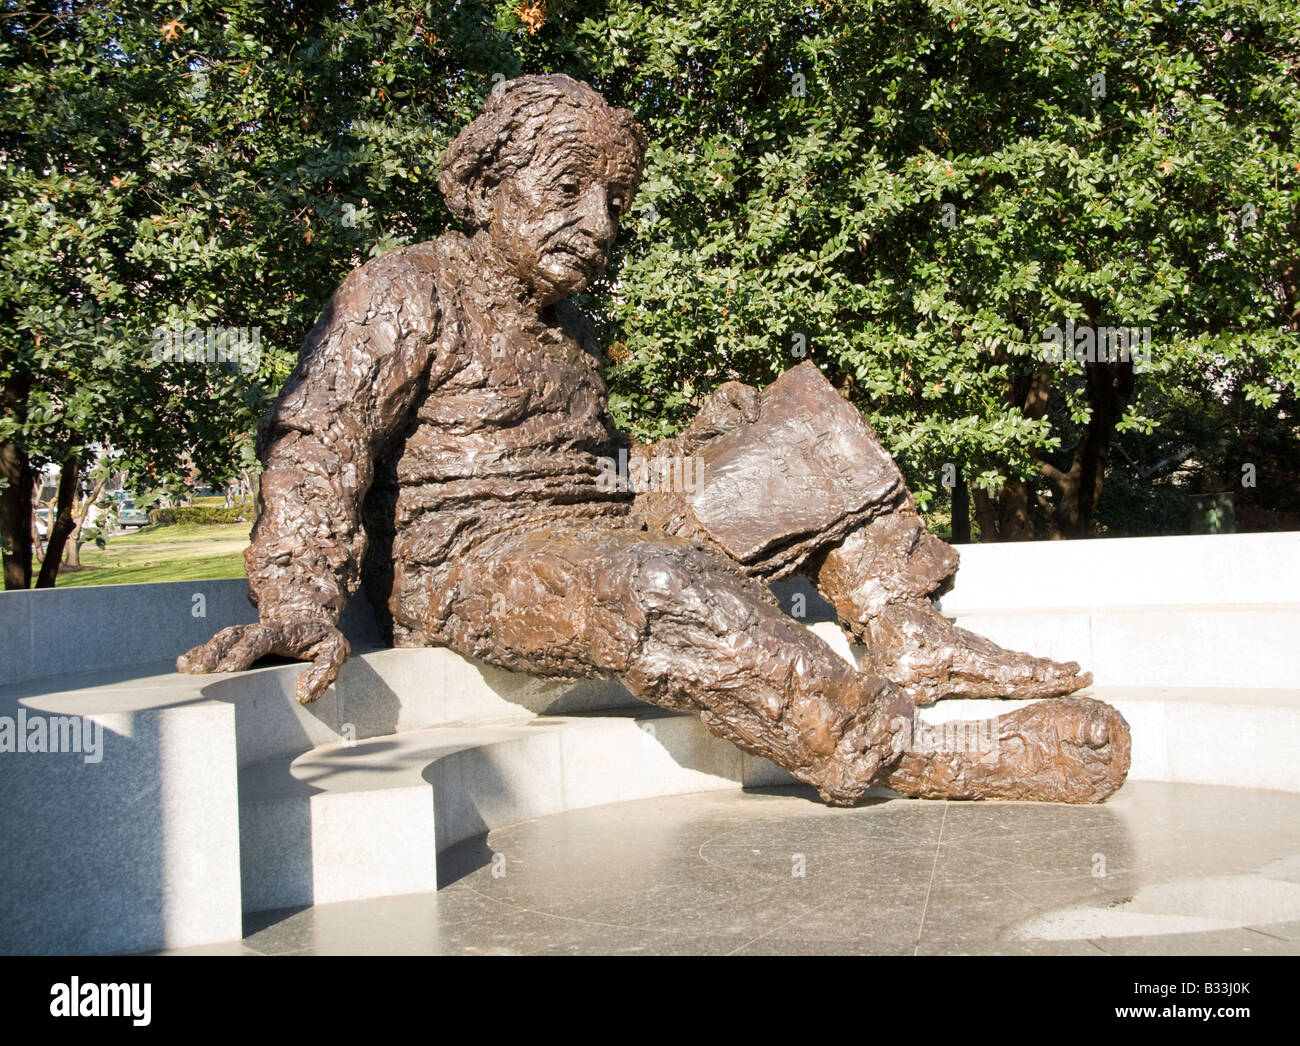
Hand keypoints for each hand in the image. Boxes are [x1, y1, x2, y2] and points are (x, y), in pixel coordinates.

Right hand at [176, 620, 350, 703]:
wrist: (309, 618)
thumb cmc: (322, 639)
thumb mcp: (335, 652)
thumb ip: (325, 671)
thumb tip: (304, 694)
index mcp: (282, 631)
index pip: (258, 640)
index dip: (241, 653)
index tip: (226, 671)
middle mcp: (259, 630)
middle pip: (232, 637)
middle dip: (213, 654)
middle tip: (196, 674)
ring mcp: (246, 635)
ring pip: (220, 640)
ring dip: (202, 654)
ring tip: (185, 671)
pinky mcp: (238, 642)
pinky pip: (216, 645)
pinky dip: (199, 653)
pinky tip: (183, 664)